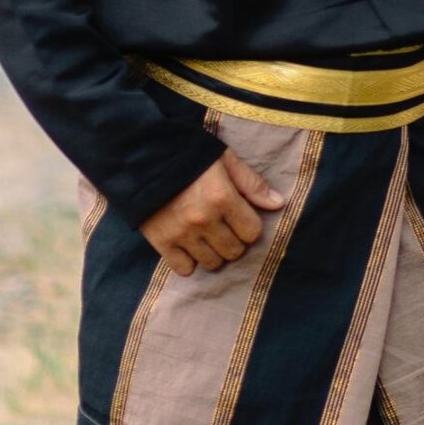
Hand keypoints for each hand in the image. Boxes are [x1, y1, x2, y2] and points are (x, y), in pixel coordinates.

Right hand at [140, 148, 285, 274]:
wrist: (144, 157)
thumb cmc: (191, 156)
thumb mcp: (225, 161)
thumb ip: (252, 184)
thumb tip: (278, 204)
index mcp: (222, 198)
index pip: (252, 232)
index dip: (250, 226)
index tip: (241, 218)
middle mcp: (204, 220)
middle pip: (234, 251)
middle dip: (234, 241)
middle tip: (225, 228)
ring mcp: (182, 234)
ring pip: (212, 263)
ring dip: (214, 252)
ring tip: (208, 237)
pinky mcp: (161, 242)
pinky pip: (184, 269)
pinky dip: (189, 261)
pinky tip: (189, 246)